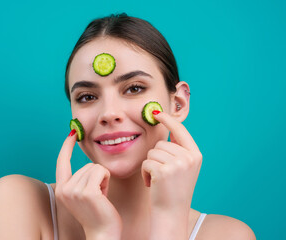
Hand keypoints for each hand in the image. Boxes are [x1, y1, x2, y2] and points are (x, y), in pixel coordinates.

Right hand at [55, 130, 121, 239]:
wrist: (102, 234)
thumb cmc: (97, 214)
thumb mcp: (82, 195)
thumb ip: (80, 179)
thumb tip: (89, 162)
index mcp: (61, 189)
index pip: (61, 162)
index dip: (66, 146)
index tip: (72, 133)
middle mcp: (64, 189)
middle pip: (86, 164)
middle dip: (97, 177)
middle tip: (97, 196)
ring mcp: (74, 191)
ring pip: (95, 167)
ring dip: (102, 180)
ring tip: (100, 197)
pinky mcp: (87, 192)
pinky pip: (102, 171)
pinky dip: (107, 180)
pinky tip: (105, 196)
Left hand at [141, 111, 202, 238]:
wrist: (171, 213)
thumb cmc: (173, 189)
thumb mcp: (184, 167)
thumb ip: (179, 149)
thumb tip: (169, 126)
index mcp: (195, 155)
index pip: (180, 130)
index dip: (168, 120)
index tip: (157, 113)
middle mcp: (189, 158)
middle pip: (161, 143)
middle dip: (156, 157)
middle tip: (162, 174)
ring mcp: (178, 164)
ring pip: (152, 152)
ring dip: (150, 165)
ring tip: (158, 180)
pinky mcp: (164, 171)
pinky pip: (146, 162)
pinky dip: (145, 173)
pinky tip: (152, 184)